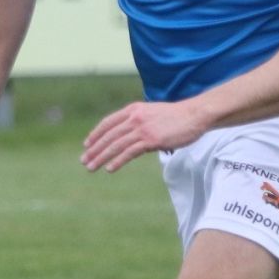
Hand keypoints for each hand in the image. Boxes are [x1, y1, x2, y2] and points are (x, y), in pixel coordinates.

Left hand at [81, 99, 206, 172]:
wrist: (195, 115)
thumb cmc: (176, 116)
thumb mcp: (152, 114)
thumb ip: (138, 122)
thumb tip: (129, 138)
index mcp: (133, 110)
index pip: (108, 122)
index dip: (95, 134)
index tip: (87, 145)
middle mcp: (134, 118)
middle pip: (108, 135)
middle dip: (94, 149)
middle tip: (83, 160)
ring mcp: (142, 129)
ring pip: (115, 145)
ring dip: (101, 157)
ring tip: (91, 167)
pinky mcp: (151, 140)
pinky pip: (129, 152)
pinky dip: (118, 161)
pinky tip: (109, 168)